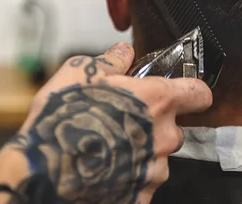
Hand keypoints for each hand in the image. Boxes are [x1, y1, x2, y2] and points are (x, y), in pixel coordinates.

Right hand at [0, 42, 211, 203]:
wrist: (41, 172)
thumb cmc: (62, 119)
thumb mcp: (81, 73)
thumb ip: (112, 61)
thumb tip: (124, 52)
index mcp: (158, 101)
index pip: (200, 94)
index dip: (191, 91)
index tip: (180, 92)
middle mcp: (164, 137)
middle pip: (175, 128)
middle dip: (156, 125)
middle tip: (125, 121)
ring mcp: (154, 171)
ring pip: (159, 157)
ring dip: (142, 152)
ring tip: (108, 148)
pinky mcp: (140, 196)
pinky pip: (142, 183)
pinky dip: (129, 177)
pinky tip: (104, 169)